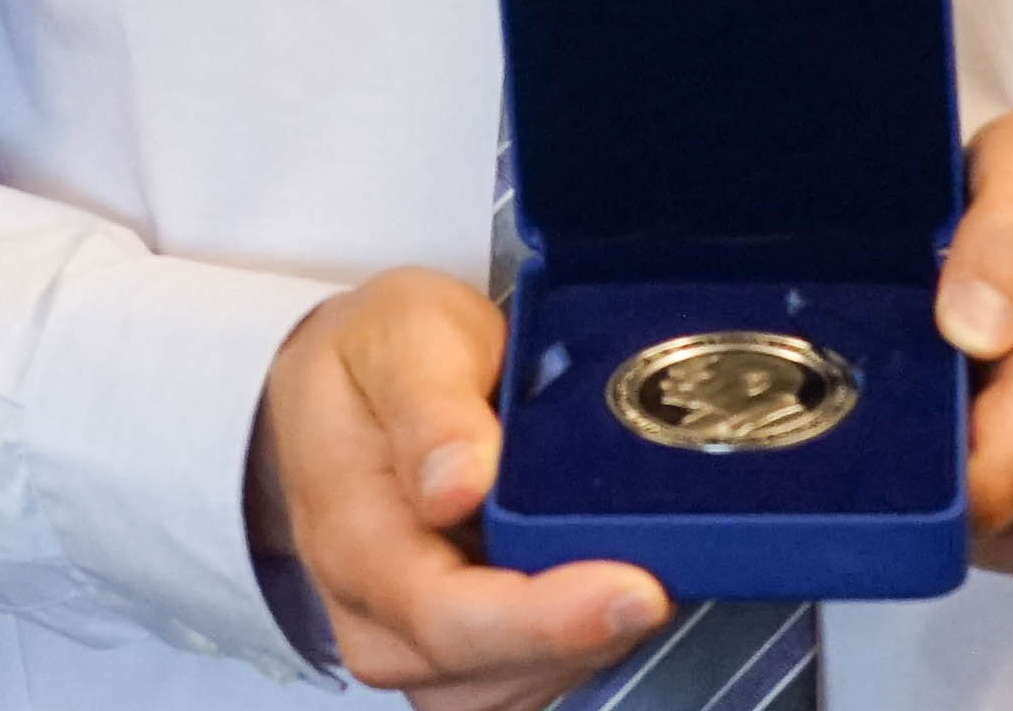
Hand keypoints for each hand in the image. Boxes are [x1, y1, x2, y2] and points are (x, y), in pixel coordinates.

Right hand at [246, 268, 672, 707]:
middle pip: (495, 671)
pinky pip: (533, 683)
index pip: (447, 615)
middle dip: (590, 629)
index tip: (637, 589)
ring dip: (591, 638)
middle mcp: (374, 617)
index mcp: (351, 532)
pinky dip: (582, 644)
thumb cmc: (376, 361)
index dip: (547, 617)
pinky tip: (600, 577)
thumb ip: (431, 405)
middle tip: (662, 560)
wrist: (350, 391)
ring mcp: (414, 653)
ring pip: (522, 688)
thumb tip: (456, 485)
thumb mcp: (402, 337)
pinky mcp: (457, 667)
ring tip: (623, 548)